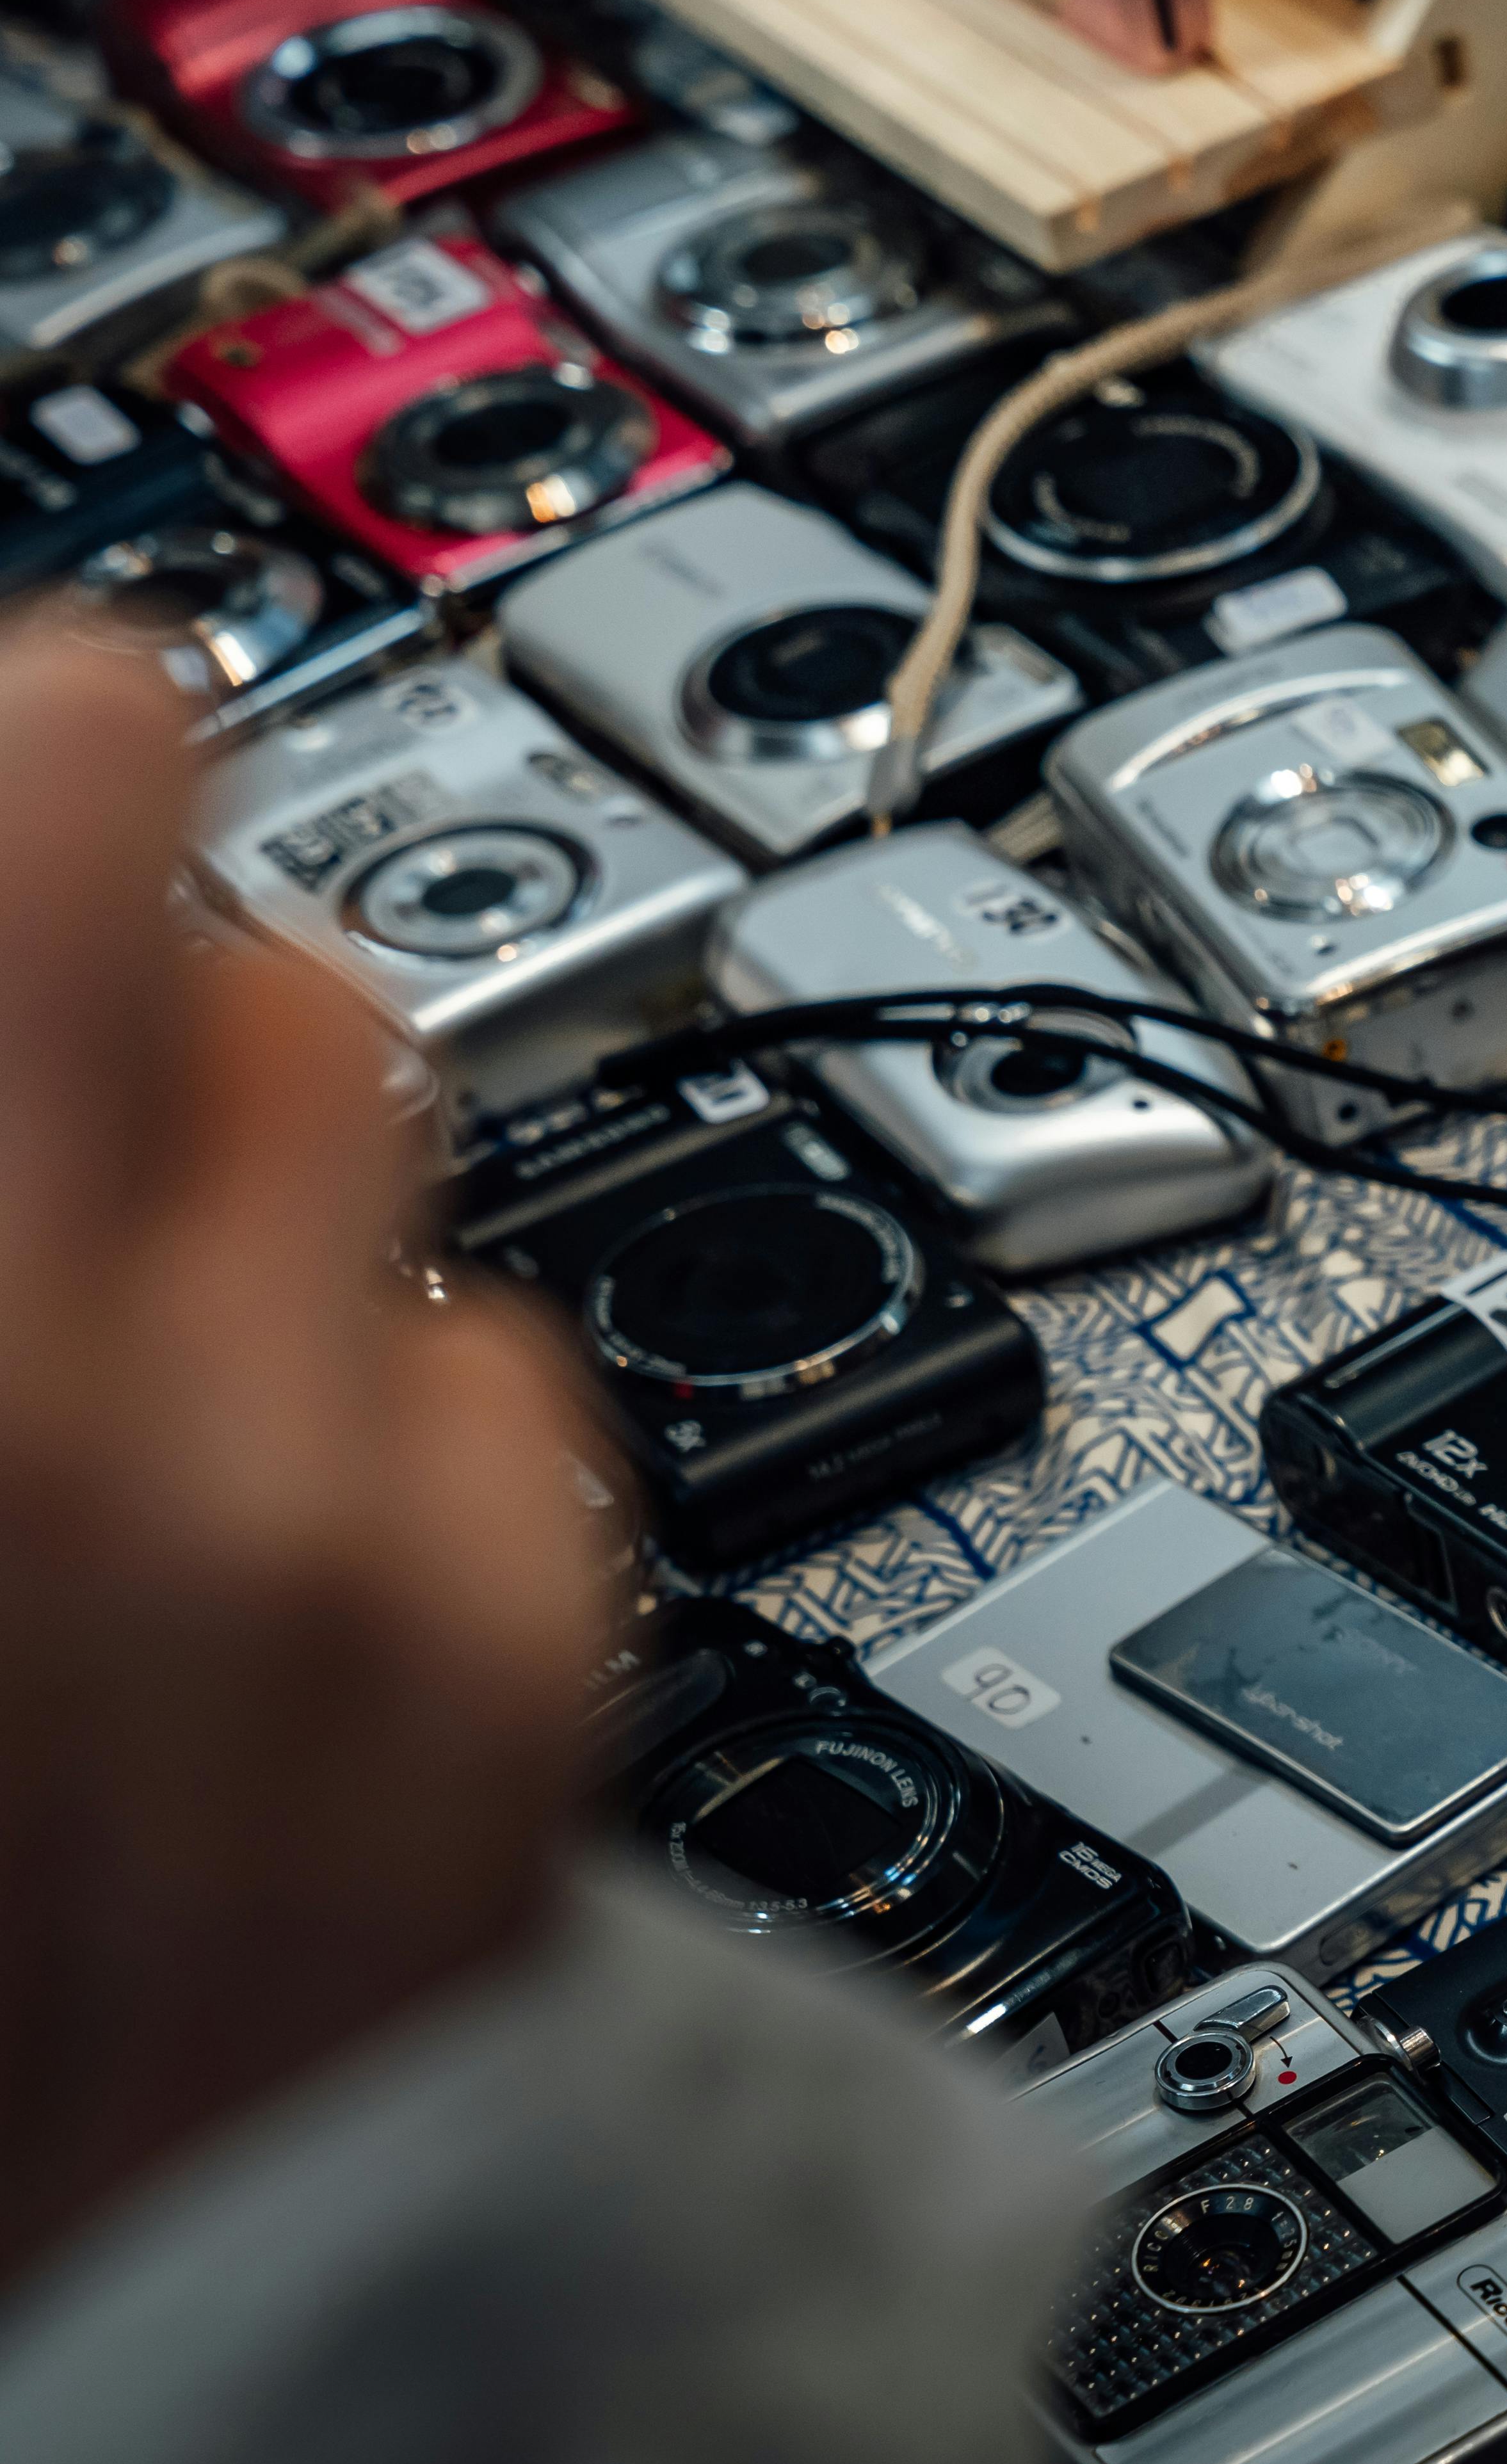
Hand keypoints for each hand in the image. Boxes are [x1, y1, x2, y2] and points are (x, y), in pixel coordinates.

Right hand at [0, 624, 610, 2290]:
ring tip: (97, 1355)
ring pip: (378, 1116)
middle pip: (221, 916)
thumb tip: (18, 983)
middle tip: (20, 1120)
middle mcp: (101, 1410)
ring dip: (240, 1187)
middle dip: (98, 971)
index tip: (12, 816)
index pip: (44, 761)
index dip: (16, 781)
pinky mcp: (501, 1702)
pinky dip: (387, 1411)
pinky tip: (246, 1547)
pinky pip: (499, 1383)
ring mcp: (334, 1559)